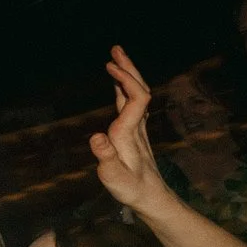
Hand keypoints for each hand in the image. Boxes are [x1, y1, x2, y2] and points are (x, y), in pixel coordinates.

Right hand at [89, 45, 183, 217]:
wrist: (151, 197)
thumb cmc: (131, 189)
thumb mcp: (114, 178)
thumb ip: (106, 158)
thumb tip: (96, 137)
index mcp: (129, 132)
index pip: (136, 97)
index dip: (125, 80)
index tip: (109, 66)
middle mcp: (136, 126)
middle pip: (139, 89)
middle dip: (129, 68)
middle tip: (116, 49)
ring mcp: (138, 128)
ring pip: (136, 95)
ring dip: (128, 75)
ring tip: (115, 59)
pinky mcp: (135, 132)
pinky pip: (132, 103)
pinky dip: (124, 88)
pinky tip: (117, 85)